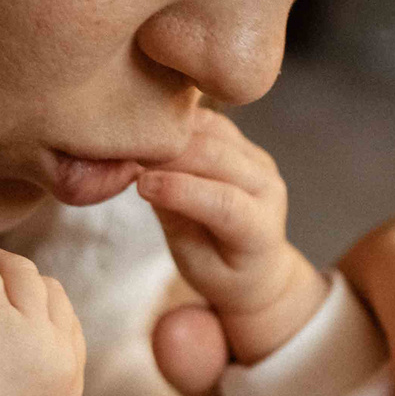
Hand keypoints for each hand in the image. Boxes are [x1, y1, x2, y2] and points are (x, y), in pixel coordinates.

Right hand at [137, 110, 330, 364]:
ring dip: (173, 134)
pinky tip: (153, 130)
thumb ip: (176, 221)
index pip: (224, 203)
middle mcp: (267, 186)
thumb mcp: (195, 262)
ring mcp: (258, 161)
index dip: (181, 190)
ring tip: (135, 142)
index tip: (141, 185)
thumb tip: (146, 179)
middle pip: (217, 157)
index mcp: (259, 228)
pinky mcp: (245, 145)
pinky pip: (212, 124)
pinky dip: (181, 124)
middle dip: (170, 154)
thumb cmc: (222, 271)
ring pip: (214, 132)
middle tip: (127, 155)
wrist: (257, 263)